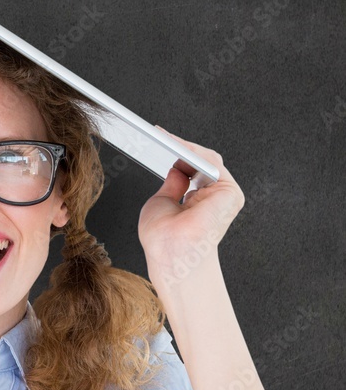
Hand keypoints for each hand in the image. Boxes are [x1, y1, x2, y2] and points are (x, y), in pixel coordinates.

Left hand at [138, 127, 244, 263]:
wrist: (171, 255)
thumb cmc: (164, 240)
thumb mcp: (162, 202)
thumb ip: (173, 184)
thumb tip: (177, 167)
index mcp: (200, 202)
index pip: (193, 170)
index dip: (178, 154)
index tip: (159, 141)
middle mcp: (214, 198)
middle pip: (202, 163)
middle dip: (181, 147)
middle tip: (159, 134)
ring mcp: (224, 195)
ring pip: (207, 160)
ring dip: (185, 146)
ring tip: (163, 136)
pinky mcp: (229, 192)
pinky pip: (210, 162)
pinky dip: (192, 151)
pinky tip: (174, 143)